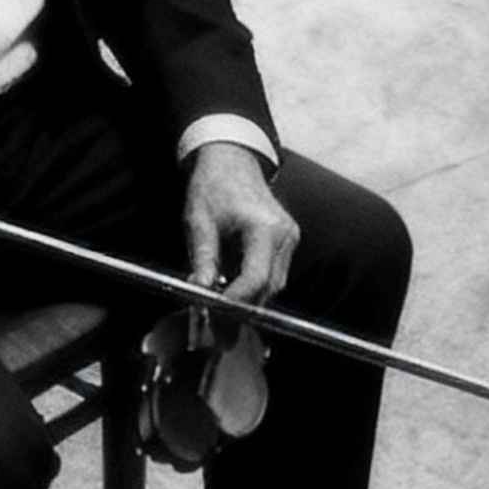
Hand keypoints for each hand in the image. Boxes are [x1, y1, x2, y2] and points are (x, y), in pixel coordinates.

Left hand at [182, 141, 296, 311]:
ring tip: (219, 309)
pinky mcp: (287, 242)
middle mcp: (284, 235)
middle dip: (241, 309)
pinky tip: (231, 290)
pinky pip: (273, 275)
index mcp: (263, 227)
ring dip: (248, 300)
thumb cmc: (213, 187)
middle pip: (268, 288)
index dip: (236, 303)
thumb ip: (203, 259)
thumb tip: (200, 293)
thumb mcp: (199, 222)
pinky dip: (253, 287)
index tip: (215, 316)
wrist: (231, 161)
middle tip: (214, 327)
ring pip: (273, 286)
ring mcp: (289, 239)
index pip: (256, 278)